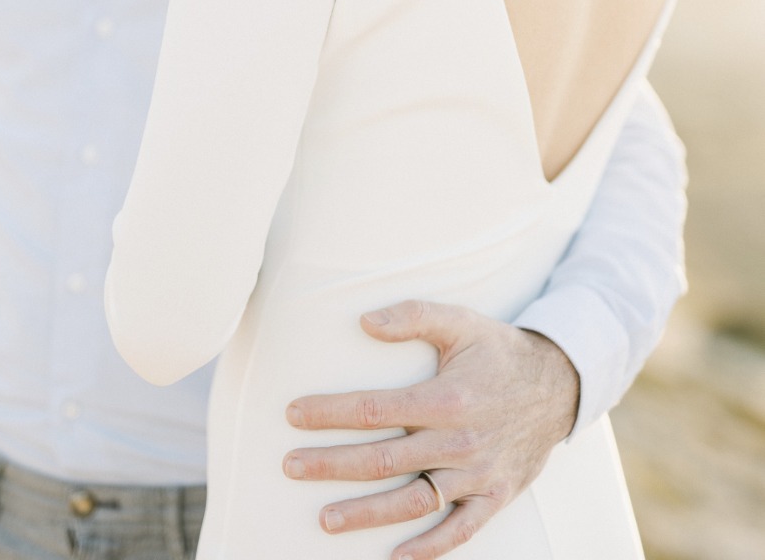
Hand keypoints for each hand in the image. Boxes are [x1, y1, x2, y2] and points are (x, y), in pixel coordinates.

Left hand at [283, 300, 578, 559]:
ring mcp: (478, 475)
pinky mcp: (495, 497)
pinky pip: (459, 532)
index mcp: (447, 398)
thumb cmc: (499, 351)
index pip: (375, 409)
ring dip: (366, 514)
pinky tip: (394, 558)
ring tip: (324, 519)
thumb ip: (412, 316)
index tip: (293, 414)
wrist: (560, 385)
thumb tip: (363, 322)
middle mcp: (460, 442)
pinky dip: (428, 549)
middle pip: (384, 459)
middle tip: (290, 466)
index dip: (330, 412)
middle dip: (332, 464)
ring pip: (413, 501)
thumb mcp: (460, 322)